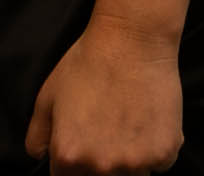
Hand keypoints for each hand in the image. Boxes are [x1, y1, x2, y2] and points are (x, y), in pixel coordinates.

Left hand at [24, 15, 181, 174]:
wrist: (133, 40)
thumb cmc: (88, 63)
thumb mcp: (47, 96)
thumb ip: (38, 136)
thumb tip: (40, 158)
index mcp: (68, 157)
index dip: (75, 166)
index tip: (84, 148)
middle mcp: (101, 167)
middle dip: (101, 165)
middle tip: (108, 133)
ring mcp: (135, 163)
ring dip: (130, 161)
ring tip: (129, 125)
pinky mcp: (165, 153)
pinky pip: (159, 164)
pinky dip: (156, 149)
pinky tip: (148, 120)